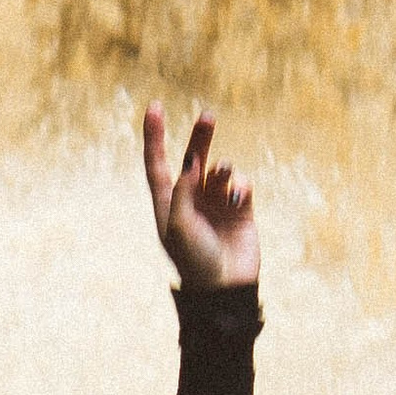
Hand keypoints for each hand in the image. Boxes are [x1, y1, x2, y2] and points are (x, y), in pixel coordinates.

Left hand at [144, 100, 258, 290]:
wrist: (225, 287)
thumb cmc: (194, 260)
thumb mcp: (178, 225)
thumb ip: (182, 190)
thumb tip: (191, 160)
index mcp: (168, 203)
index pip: (158, 164)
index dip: (154, 137)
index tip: (155, 108)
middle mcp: (191, 199)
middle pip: (194, 158)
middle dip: (200, 137)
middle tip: (208, 116)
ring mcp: (217, 202)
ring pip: (221, 170)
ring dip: (223, 169)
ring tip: (223, 176)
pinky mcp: (241, 208)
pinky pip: (241, 182)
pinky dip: (240, 184)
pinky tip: (239, 198)